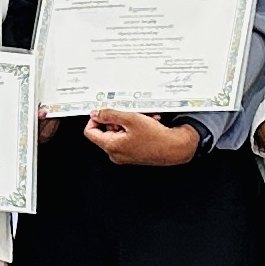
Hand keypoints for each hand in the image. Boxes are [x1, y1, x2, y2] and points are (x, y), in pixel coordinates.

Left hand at [82, 109, 202, 168]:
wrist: (174, 148)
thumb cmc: (156, 137)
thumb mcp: (130, 119)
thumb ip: (110, 115)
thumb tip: (96, 113)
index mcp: (111, 146)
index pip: (90, 131)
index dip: (95, 119)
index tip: (103, 111)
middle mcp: (115, 153)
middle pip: (106, 130)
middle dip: (118, 118)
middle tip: (130, 112)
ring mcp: (124, 154)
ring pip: (119, 132)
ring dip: (129, 121)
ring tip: (143, 117)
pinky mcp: (132, 153)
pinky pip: (127, 137)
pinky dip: (135, 128)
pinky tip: (147, 123)